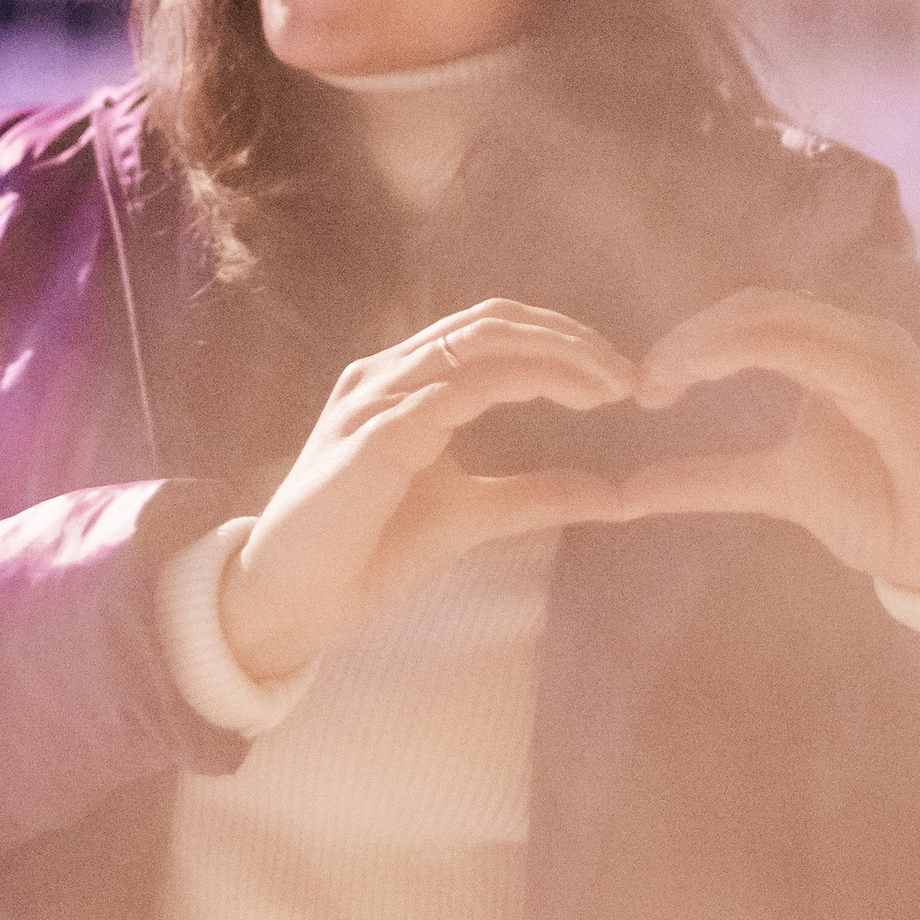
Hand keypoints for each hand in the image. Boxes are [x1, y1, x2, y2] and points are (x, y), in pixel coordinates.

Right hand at [221, 303, 636, 682]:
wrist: (294, 598)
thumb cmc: (369, 551)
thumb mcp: (471, 515)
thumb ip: (533, 496)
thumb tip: (614, 493)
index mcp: (402, 380)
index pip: (488, 328)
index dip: (558, 337)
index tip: (616, 373)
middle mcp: (386, 373)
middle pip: (489, 321)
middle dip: (567, 337)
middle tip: (625, 373)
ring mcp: (377, 398)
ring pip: (479, 343)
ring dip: (556, 356)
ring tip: (608, 385)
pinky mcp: (376, 436)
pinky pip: (459, 391)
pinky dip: (527, 384)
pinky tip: (570, 401)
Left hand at [628, 288, 919, 598]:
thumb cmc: (882, 512)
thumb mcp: (776, 488)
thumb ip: (709, 479)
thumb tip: (626, 492)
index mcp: (833, 351)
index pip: (751, 316)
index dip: (691, 339)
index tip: (644, 384)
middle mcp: (858, 338)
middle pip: (756, 306)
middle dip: (691, 336)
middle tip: (645, 383)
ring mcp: (881, 355)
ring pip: (778, 317)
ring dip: (709, 340)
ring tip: (661, 381)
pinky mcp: (895, 385)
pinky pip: (816, 349)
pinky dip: (748, 350)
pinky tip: (701, 373)